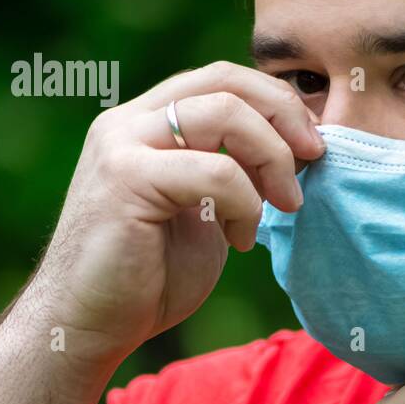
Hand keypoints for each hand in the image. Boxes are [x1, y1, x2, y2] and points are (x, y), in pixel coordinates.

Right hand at [30, 61, 323, 364]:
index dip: (277, 101)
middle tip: (315, 158)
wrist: (89, 325)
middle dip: (285, 115)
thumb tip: (296, 147)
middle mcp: (129, 121)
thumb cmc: (149, 276)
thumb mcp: (205, 210)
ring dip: (273, 158)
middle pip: (226, 81)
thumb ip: (234, 171)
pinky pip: (216, 170)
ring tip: (285, 205)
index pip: (222, 78)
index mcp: (146, 122)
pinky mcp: (125, 178)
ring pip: (225, 113)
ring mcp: (122, 144)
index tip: (312, 144)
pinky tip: (241, 240)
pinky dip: (246, 203)